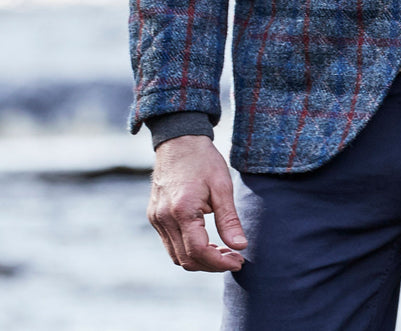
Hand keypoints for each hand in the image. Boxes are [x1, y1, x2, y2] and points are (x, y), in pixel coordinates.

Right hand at [148, 135, 247, 271]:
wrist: (179, 140)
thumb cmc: (203, 160)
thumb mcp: (222, 186)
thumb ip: (229, 219)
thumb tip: (240, 246)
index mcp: (181, 210)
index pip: (198, 251)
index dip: (219, 262)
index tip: (238, 260)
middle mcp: (164, 218)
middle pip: (186, 260)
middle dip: (212, 265)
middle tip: (234, 258)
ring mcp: (156, 219)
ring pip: (176, 256)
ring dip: (200, 260)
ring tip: (223, 251)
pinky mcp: (154, 216)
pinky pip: (170, 244)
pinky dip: (188, 249)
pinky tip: (207, 241)